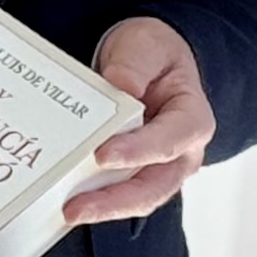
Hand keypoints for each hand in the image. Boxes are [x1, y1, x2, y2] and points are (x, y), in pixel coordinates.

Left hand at [65, 16, 215, 225]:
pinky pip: (117, 194)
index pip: (169, 141)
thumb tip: (121, 85)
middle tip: (75, 207)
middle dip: (114, 202)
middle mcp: (181, 153)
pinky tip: (64, 203)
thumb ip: (135, 63)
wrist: (149, 62)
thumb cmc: (152, 55)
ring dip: (102, 208)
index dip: (138, 151)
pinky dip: (95, 201)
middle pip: (153, 187)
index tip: (102, 155)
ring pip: (136, 199)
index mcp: (192, 119)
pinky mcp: (135, 176)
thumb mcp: (147, 44)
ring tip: (66, 212)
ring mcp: (159, 169)